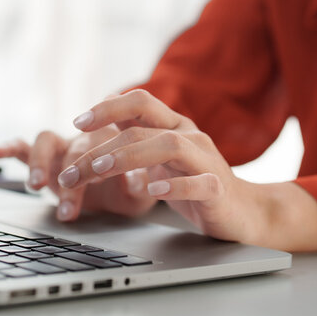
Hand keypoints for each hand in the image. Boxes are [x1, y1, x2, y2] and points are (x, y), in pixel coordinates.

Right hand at [0, 125, 157, 221]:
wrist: (125, 191)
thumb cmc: (133, 189)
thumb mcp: (142, 193)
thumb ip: (140, 186)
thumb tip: (137, 182)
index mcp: (114, 138)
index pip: (105, 139)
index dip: (100, 154)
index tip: (99, 173)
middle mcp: (86, 136)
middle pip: (76, 147)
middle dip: (71, 177)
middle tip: (69, 206)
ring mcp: (64, 145)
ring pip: (47, 139)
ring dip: (40, 162)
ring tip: (36, 186)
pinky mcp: (46, 157)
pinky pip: (25, 147)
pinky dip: (9, 147)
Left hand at [56, 89, 316, 250]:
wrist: (244, 213)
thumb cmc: (194, 184)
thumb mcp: (159, 158)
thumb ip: (134, 139)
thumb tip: (95, 122)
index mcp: (173, 126)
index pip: (139, 102)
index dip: (107, 108)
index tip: (77, 123)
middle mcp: (190, 136)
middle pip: (141, 129)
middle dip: (100, 149)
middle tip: (72, 171)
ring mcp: (206, 161)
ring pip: (168, 146)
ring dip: (129, 157)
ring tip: (101, 171)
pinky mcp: (218, 190)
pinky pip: (197, 183)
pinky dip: (173, 186)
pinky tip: (151, 193)